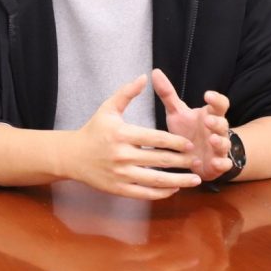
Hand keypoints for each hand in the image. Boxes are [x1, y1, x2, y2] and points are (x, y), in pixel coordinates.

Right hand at [65, 75, 202, 199]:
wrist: (73, 155)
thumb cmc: (93, 130)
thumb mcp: (108, 108)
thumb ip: (127, 92)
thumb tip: (144, 76)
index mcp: (122, 134)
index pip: (156, 139)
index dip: (176, 142)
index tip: (190, 144)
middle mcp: (122, 155)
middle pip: (159, 159)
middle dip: (182, 161)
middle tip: (197, 160)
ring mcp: (120, 174)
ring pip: (155, 179)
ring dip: (178, 181)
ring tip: (195, 179)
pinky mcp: (118, 189)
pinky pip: (144, 193)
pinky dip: (161, 193)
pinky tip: (174, 189)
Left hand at [151, 68, 231, 181]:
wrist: (198, 155)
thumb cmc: (187, 130)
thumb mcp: (177, 113)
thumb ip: (168, 95)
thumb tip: (155, 72)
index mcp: (210, 115)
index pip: (219, 104)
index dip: (216, 99)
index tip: (207, 95)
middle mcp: (217, 131)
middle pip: (223, 124)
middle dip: (217, 122)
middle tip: (208, 120)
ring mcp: (219, 148)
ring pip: (225, 144)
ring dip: (220, 142)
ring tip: (212, 140)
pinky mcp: (217, 164)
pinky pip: (224, 165)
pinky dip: (221, 164)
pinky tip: (214, 163)